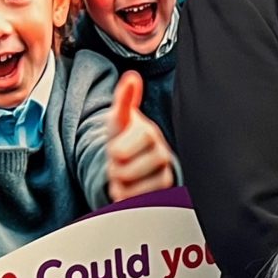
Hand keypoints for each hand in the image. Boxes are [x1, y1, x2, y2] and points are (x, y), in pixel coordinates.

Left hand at [103, 72, 176, 198]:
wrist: (134, 159)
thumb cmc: (125, 137)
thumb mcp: (119, 118)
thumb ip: (124, 98)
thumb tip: (132, 77)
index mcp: (149, 133)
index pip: (120, 151)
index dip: (113, 153)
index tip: (116, 148)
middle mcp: (162, 152)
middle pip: (125, 171)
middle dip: (115, 170)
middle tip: (120, 163)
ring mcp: (164, 173)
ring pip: (132, 187)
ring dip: (121, 185)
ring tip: (125, 174)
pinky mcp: (164, 191)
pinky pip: (139, 200)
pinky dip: (129, 197)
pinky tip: (131, 187)